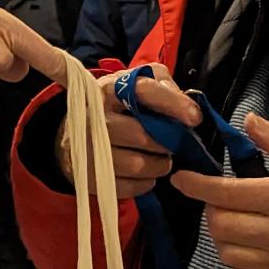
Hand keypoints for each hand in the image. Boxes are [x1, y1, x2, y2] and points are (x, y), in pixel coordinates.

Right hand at [57, 63, 197, 198]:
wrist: (74, 131)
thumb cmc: (117, 105)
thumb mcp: (137, 82)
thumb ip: (163, 84)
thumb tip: (184, 103)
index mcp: (110, 88)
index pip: (144, 91)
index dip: (173, 104)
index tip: (194, 118)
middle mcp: (95, 116)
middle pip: (141, 134)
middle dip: (166, 143)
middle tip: (173, 144)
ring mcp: (89, 148)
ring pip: (136, 165)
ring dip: (158, 165)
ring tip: (162, 159)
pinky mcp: (89, 175)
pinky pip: (127, 186)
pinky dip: (144, 183)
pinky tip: (147, 174)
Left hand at [170, 116, 268, 268]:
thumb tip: (249, 123)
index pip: (226, 193)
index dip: (197, 185)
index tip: (182, 179)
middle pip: (221, 225)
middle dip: (212, 210)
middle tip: (223, 200)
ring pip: (228, 255)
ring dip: (223, 238)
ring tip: (237, 224)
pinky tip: (243, 262)